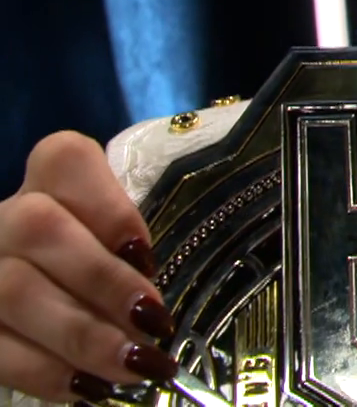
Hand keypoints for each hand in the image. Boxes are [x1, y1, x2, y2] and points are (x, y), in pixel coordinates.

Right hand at [0, 132, 177, 401]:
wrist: (35, 299)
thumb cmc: (87, 269)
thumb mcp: (107, 248)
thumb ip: (125, 257)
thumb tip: (151, 314)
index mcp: (44, 182)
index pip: (64, 160)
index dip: (108, 206)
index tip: (145, 253)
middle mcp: (1, 218)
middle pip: (37, 227)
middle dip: (103, 280)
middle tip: (153, 323)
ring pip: (12, 290)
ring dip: (81, 335)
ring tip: (134, 365)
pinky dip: (45, 372)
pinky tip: (88, 387)